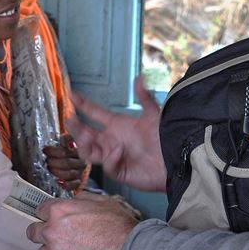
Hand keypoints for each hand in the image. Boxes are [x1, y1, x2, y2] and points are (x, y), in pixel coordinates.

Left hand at [25, 191, 138, 249]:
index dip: (48, 214)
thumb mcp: (102, 201)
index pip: (39, 210)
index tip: (52, 218)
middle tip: (59, 236)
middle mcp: (52, 232)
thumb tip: (74, 197)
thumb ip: (81, 198)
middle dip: (43, 232)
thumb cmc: (119, 228)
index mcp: (59, 211)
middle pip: (33, 232)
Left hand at [43, 133, 88, 191]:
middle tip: (47, 160)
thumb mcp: (71, 140)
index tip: (45, 150)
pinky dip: (65, 184)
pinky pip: (73, 185)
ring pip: (68, 174)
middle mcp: (81, 161)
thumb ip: (66, 139)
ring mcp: (81, 172)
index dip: (52, 151)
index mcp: (79, 150)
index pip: (64, 151)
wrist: (86, 160)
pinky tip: (59, 182)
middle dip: (53, 162)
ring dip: (56, 172)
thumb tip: (62, 141)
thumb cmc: (74, 149)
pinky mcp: (80, 181)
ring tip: (50, 168)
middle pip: (66, 163)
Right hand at [67, 76, 165, 191]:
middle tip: (70, 119)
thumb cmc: (165, 137)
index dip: (83, 104)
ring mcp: (113, 156)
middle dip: (76, 128)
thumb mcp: (154, 115)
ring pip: (89, 151)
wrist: (177, 158)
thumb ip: (145, 98)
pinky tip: (118, 150)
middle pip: (86, 134)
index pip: (94, 113)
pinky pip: (108, 165)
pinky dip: (110, 158)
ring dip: (84, 144)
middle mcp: (111, 140)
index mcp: (117, 125)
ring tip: (87, 136)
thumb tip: (139, 78)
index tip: (72, 94)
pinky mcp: (119, 171)